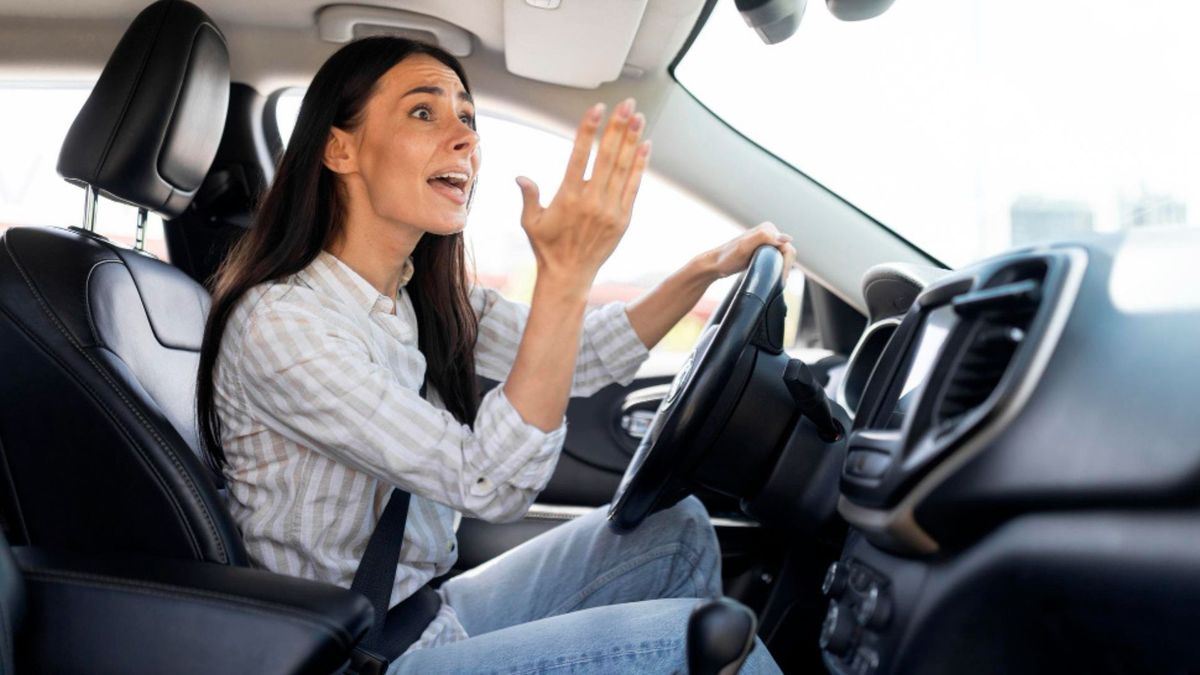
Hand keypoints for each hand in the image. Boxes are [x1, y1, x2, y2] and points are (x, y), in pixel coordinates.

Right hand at [515, 98, 650, 290]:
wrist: (569, 275)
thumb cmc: (547, 247)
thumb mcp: (531, 221)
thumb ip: (529, 196)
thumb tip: (521, 177)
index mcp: (568, 197)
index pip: (580, 155)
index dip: (589, 130)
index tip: (597, 109)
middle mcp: (592, 201)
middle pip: (607, 156)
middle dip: (618, 127)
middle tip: (626, 104)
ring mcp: (610, 210)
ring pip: (624, 168)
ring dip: (632, 140)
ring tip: (638, 117)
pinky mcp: (623, 218)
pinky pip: (634, 186)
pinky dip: (640, 165)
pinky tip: (645, 145)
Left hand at [702, 222, 796, 281]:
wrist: (715, 265)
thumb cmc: (727, 257)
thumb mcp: (745, 247)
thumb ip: (764, 237)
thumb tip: (787, 239)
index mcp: (768, 228)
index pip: (787, 247)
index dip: (787, 264)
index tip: (781, 278)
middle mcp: (768, 232)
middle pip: (788, 251)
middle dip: (786, 266)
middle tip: (780, 281)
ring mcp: (766, 241)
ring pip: (784, 256)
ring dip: (783, 268)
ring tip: (777, 280)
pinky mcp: (763, 250)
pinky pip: (777, 258)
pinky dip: (778, 268)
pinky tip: (773, 276)